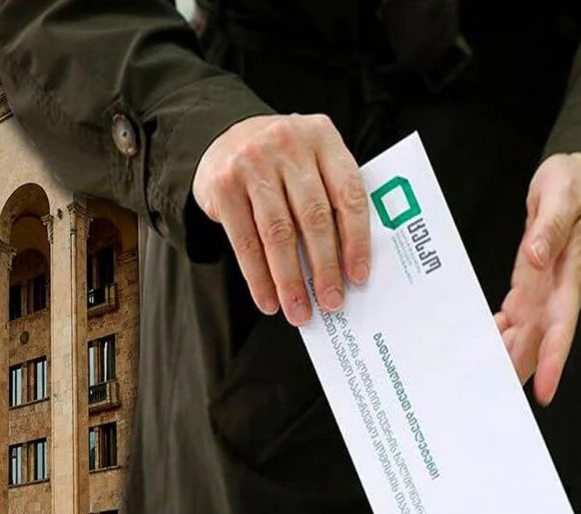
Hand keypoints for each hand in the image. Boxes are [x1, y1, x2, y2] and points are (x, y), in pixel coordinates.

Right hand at [192, 113, 370, 325]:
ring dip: (289, 281)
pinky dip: (258, 277)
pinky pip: (245, 241)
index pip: (348, 194)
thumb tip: (344, 264)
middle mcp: (288, 145)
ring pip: (278, 233)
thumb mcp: (309, 160)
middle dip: (324, 267)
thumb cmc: (278, 161)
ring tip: (298, 310)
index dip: (356, 240)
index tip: (359, 277)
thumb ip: (328, 195)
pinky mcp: (223, 186)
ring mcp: (252, 164)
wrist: (221, 137)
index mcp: (322, 137)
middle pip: (313, 217)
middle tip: (331, 302)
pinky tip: (267, 299)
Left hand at [495, 152, 580, 406]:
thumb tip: (538, 256)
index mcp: (570, 272)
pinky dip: (498, 331)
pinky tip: (480, 343)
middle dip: (518, 369)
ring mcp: (544, 286)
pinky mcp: (532, 280)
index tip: (542, 390)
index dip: (551, 359)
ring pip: (525, 333)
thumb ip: (550, 226)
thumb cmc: (577, 180)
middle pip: (538, 339)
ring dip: (505, 355)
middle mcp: (557, 288)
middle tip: (490, 396)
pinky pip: (515, 314)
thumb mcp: (562, 193)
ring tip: (478, 379)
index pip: (561, 325)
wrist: (578, 172)